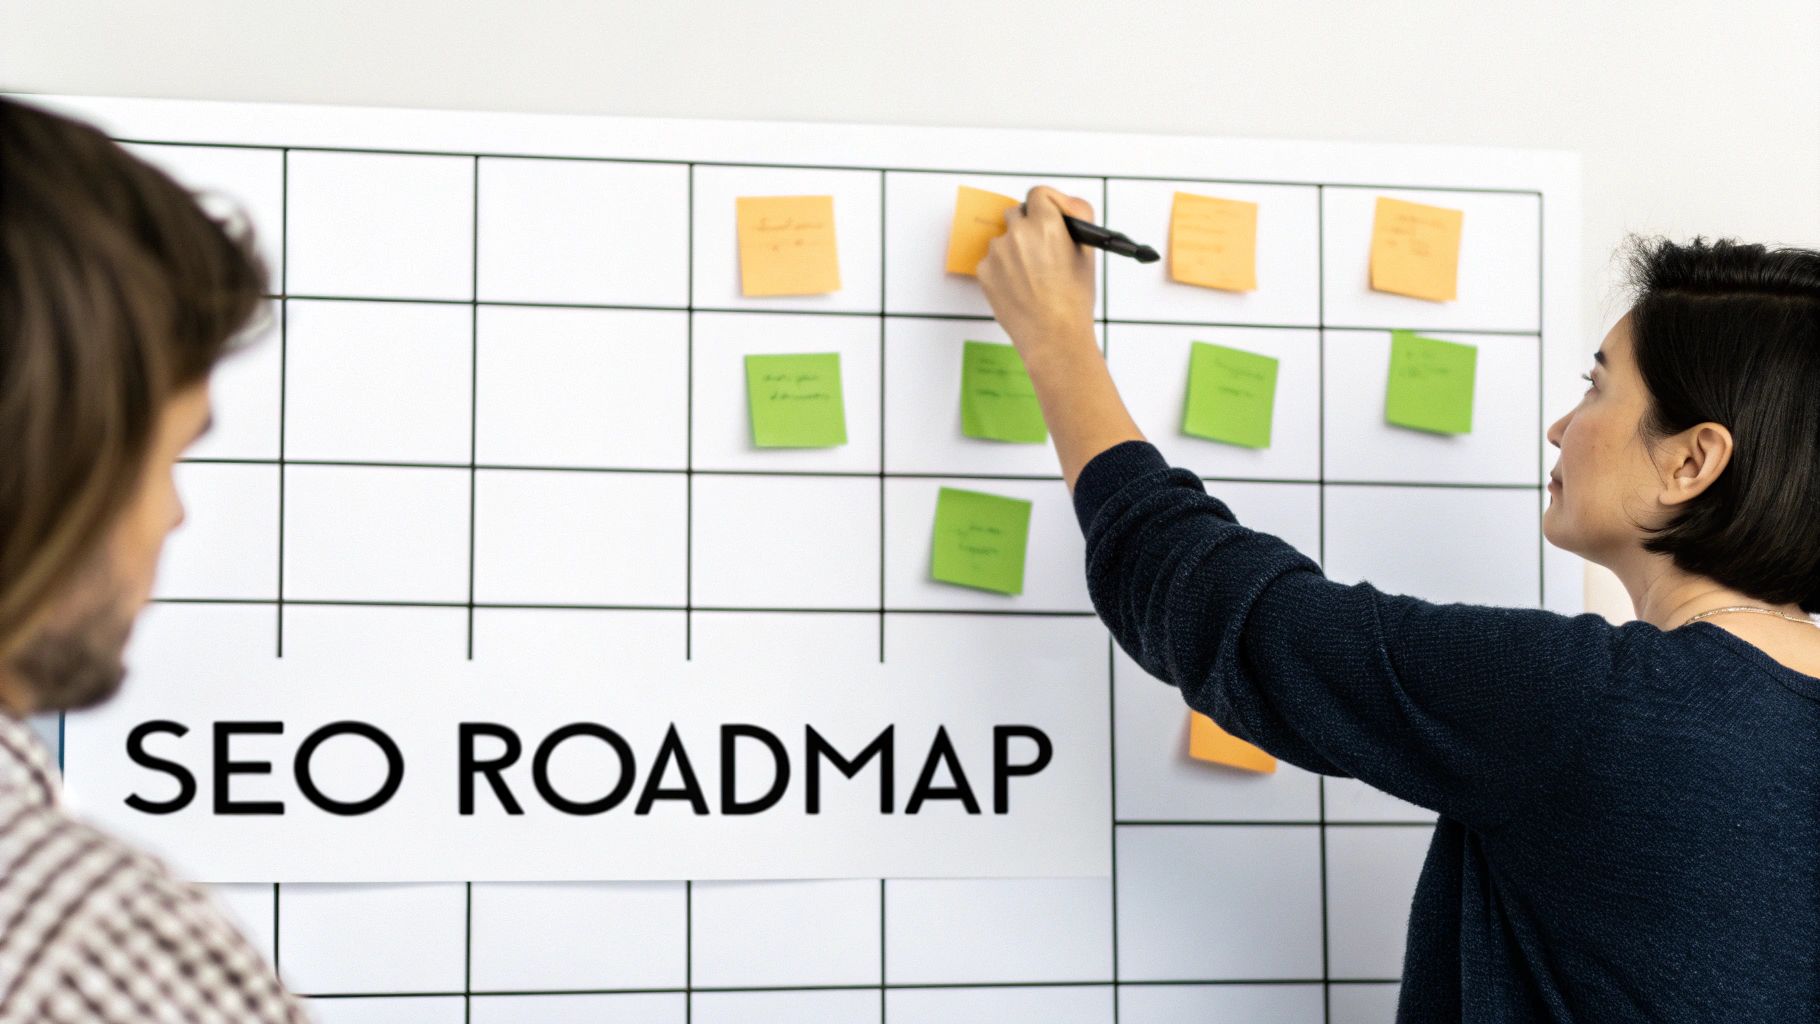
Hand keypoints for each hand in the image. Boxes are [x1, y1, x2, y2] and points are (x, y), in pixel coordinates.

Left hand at [976, 186, 1098, 368]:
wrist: (1053, 338)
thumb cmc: (1073, 301)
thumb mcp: (1087, 253)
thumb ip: (1078, 218)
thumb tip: (1066, 205)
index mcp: (1045, 225)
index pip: (1038, 193)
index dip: (1047, 203)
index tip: (1051, 214)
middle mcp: (1017, 234)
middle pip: (1017, 213)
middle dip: (1029, 226)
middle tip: (1043, 249)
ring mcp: (997, 253)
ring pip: (1004, 238)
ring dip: (1015, 249)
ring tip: (1033, 276)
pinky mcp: (984, 272)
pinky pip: (992, 260)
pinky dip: (1003, 268)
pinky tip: (1020, 286)